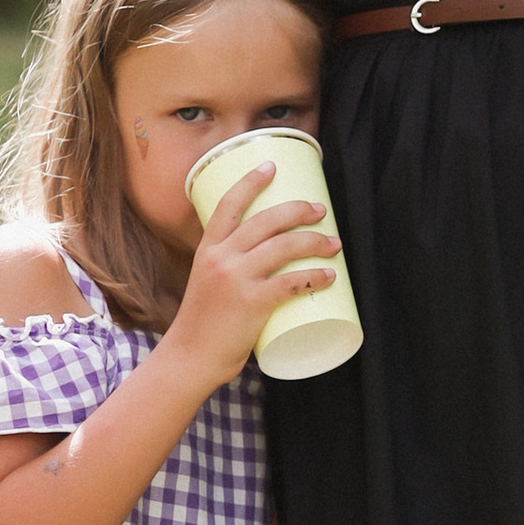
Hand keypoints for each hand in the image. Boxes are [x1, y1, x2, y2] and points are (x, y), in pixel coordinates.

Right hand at [162, 163, 340, 391]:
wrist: (189, 358)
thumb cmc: (203, 325)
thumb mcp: (208, 283)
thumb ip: (232, 268)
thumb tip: (266, 261)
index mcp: (208, 249)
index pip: (229, 204)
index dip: (251, 181)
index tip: (271, 166)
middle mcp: (221, 258)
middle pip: (266, 220)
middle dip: (298, 210)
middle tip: (320, 210)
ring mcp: (236, 280)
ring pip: (284, 246)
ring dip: (315, 240)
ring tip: (334, 243)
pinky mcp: (252, 304)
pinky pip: (291, 282)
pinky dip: (314, 276)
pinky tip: (330, 275)